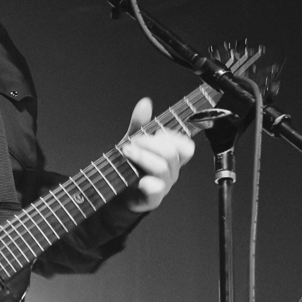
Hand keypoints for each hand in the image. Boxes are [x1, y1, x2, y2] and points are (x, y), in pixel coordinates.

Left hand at [120, 97, 195, 212]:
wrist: (116, 196)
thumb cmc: (128, 169)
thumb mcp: (133, 142)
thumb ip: (140, 124)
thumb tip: (145, 103)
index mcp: (171, 158)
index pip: (186, 146)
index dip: (174, 137)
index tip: (156, 133)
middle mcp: (171, 172)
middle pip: (172, 153)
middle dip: (151, 143)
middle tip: (134, 142)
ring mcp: (163, 186)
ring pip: (163, 168)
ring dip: (143, 157)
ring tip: (127, 152)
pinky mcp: (152, 199)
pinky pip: (157, 189)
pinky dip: (148, 183)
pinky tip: (139, 180)